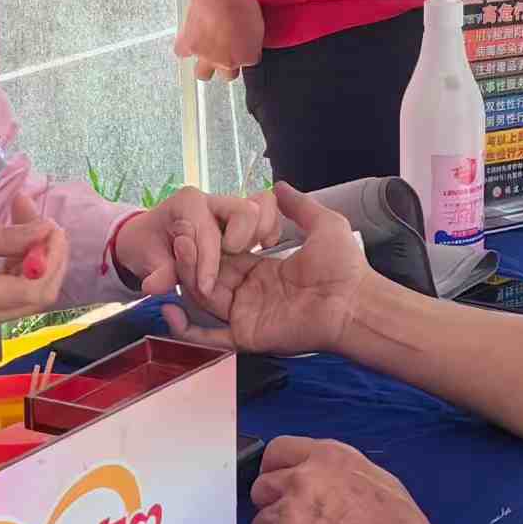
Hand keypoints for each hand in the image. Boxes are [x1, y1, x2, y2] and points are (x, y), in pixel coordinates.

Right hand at [0, 195, 68, 336]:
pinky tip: (17, 235)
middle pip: (37, 297)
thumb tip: (46, 232)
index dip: (52, 261)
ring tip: (26, 215)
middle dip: (49, 257)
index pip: (33, 293)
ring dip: (36, 256)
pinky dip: (21, 264)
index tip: (53, 227)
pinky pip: (13, 292)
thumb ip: (6, 237)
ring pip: (28, 293)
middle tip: (44, 219)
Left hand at [113, 187, 283, 299]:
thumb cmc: (148, 245)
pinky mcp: (244, 220)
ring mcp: (231, 208)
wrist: (149, 239)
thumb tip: (155, 287)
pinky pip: (268, 215)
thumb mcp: (145, 259)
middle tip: (227, 263)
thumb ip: (157, 273)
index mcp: (188, 203)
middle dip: (239, 241)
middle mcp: (213, 200)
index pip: (207, 232)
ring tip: (245, 255)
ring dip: (257, 235)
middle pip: (245, 211)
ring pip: (262, 207)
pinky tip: (261, 250)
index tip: (205, 289)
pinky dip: (269, 231)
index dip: (207, 263)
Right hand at [160, 184, 365, 356]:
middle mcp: (251, 293)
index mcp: (265, 271)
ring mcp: (247, 316)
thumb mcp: (322, 225)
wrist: (353, 301)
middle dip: (191, 260)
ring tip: (178, 254)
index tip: (195, 227)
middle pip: (209, 277)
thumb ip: (299, 205)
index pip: (225, 257)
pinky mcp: (246, 335)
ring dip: (186, 280)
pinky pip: (209, 338)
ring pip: (204, 299)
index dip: (209, 244)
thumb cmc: (344, 267)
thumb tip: (280, 185)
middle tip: (180, 239)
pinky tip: (169, 311)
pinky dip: (186, 330)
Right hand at [175, 0, 263, 82]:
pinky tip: (188, 40)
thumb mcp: (258, 22)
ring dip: (204, 67)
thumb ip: (253, 37)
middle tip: (224, 53)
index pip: (249, 62)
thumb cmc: (240, 5)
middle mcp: (228, 62)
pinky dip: (184, 48)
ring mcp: (207, 57)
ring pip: (202, 74)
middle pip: (228, 75)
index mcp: (248, 56)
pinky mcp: (190, 48)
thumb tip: (248, 36)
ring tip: (204, 53)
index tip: (240, 45)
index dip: (243, 53)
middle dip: (226, 67)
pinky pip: (182, 53)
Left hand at [248, 436, 439, 523]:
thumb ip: (338, 475)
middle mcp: (302, 479)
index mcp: (328, 458)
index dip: (276, 472)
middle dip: (275, 508)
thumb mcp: (377, 482)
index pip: (278, 451)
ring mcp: (287, 515)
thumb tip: (320, 480)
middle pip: (262, 489)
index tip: (282, 489)